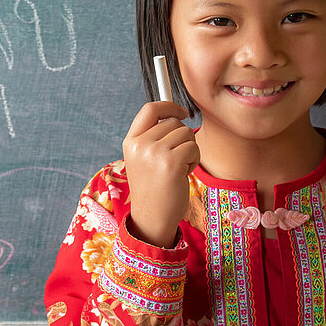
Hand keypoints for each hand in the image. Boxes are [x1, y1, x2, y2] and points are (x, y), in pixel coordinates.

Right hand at [122, 101, 199, 247]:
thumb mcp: (143, 158)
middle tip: (174, 160)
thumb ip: (154, 136)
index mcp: (131, 141)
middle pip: (174, 122)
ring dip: (189, 150)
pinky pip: (194, 147)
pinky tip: (182, 175)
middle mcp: (140, 144)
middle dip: (182, 138)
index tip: (181, 112)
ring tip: (177, 169)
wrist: (152, 219)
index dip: (168, 106)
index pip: (150, 109)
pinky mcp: (172, 163)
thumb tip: (175, 113)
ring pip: (187, 133)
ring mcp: (155, 153)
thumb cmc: (153, 188)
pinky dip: (194, 160)